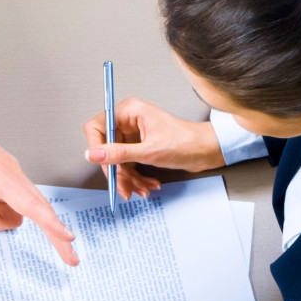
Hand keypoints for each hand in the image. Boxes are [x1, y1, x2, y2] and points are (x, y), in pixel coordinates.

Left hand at [0, 101, 77, 265]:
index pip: (31, 204)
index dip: (52, 224)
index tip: (68, 238)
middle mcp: (9, 174)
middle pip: (33, 210)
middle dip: (46, 231)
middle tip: (69, 258)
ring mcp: (7, 174)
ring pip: (13, 210)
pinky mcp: (1, 175)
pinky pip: (3, 201)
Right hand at [83, 98, 225, 200]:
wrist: (207, 151)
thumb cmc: (187, 143)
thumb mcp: (149, 151)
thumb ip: (118, 154)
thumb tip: (93, 154)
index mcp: (129, 111)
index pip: (97, 127)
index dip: (96, 147)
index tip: (101, 164)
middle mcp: (129, 120)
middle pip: (107, 148)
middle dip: (117, 171)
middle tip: (123, 186)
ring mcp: (134, 134)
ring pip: (118, 161)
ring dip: (128, 178)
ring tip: (140, 189)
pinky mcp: (139, 146)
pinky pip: (128, 164)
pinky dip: (135, 177)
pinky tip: (146, 184)